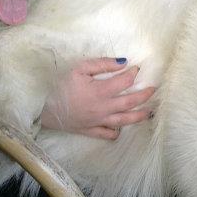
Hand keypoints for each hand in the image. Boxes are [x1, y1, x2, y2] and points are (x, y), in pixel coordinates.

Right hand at [40, 58, 154, 139]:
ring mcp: (98, 121)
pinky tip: (122, 127)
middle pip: (130, 102)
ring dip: (139, 116)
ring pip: (124, 120)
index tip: (136, 69)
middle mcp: (103, 108)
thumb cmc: (60, 85)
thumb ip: (101, 64)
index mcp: (100, 91)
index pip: (124, 82)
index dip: (132, 74)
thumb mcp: (79, 68)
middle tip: (153, 89)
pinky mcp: (90, 130)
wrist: (43, 107)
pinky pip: (108, 134)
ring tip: (150, 112)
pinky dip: (117, 131)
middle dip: (144, 96)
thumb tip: (122, 62)